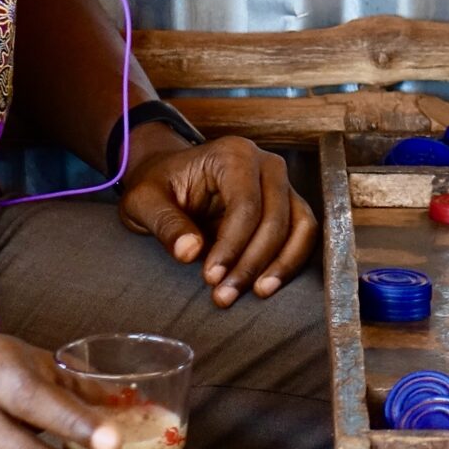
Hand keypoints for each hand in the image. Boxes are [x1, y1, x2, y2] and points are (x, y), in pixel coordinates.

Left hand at [118, 135, 317, 305]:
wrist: (169, 178)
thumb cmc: (158, 186)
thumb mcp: (144, 202)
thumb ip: (166, 224)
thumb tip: (190, 252)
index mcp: (232, 154)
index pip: (245, 205)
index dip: (231, 246)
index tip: (210, 277)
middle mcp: (266, 164)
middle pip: (276, 218)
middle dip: (252, 262)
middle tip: (224, 294)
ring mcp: (282, 183)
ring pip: (300, 227)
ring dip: (279, 265)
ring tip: (254, 293)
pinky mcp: (289, 204)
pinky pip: (304, 234)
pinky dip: (291, 261)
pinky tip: (266, 284)